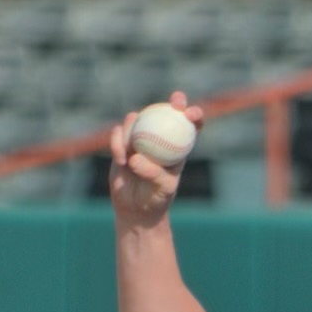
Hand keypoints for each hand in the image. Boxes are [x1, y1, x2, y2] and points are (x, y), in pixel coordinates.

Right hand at [108, 92, 203, 225]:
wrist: (136, 209)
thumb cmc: (156, 199)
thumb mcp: (162, 188)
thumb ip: (153, 172)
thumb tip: (135, 156)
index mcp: (177, 147)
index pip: (190, 126)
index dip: (194, 114)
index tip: (189, 113)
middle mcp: (159, 137)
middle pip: (167, 112)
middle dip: (175, 102)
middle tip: (175, 103)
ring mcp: (140, 138)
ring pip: (137, 119)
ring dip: (132, 129)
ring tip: (130, 154)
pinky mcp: (122, 143)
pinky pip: (117, 134)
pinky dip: (117, 143)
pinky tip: (121, 159)